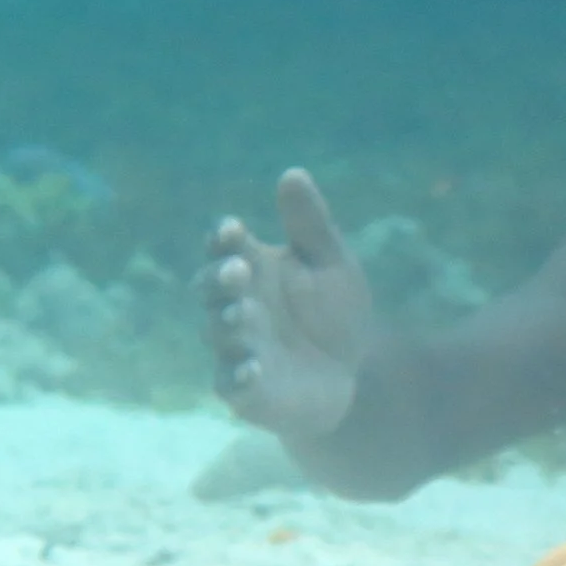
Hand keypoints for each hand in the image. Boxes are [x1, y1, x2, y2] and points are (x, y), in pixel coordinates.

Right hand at [198, 169, 372, 440]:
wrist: (354, 375)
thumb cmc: (333, 314)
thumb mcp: (332, 264)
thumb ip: (311, 225)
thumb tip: (293, 173)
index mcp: (253, 270)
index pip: (226, 248)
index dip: (224, 239)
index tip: (233, 229)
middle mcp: (237, 307)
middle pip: (211, 288)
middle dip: (219, 279)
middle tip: (238, 271)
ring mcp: (238, 349)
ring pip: (218, 333)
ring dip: (227, 323)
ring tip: (242, 313)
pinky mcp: (247, 391)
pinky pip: (231, 385)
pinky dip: (238, 377)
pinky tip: (252, 368)